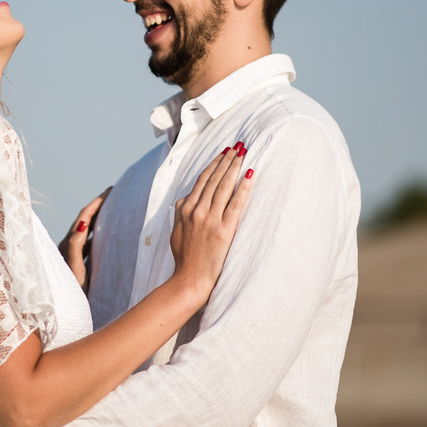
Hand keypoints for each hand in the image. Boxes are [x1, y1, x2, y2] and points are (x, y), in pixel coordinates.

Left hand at [59, 188, 110, 288]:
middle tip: (114, 195)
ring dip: (99, 219)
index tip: (111, 191)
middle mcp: (69, 247)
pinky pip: (90, 243)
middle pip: (85, 220)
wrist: (67, 312)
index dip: (97, 203)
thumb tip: (82, 223)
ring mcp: (74, 255)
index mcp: (68, 245)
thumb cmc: (71, 294)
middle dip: (99, 206)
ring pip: (88, 232)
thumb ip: (75, 247)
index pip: (83, 217)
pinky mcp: (78, 264)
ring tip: (113, 209)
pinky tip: (107, 235)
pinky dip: (99, 235)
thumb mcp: (75, 270)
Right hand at [169, 143, 254, 295]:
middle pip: (214, 178)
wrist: (189, 279)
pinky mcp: (223, 230)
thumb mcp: (176, 231)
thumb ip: (180, 212)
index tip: (224, 152)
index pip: (202, 180)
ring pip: (224, 186)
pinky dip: (243, 187)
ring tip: (244, 154)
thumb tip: (185, 199)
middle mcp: (196, 210)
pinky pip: (236, 203)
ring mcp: (209, 219)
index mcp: (185, 209)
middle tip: (238, 146)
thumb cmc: (184, 257)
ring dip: (235, 167)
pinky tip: (250, 175)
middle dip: (227, 160)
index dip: (214, 163)